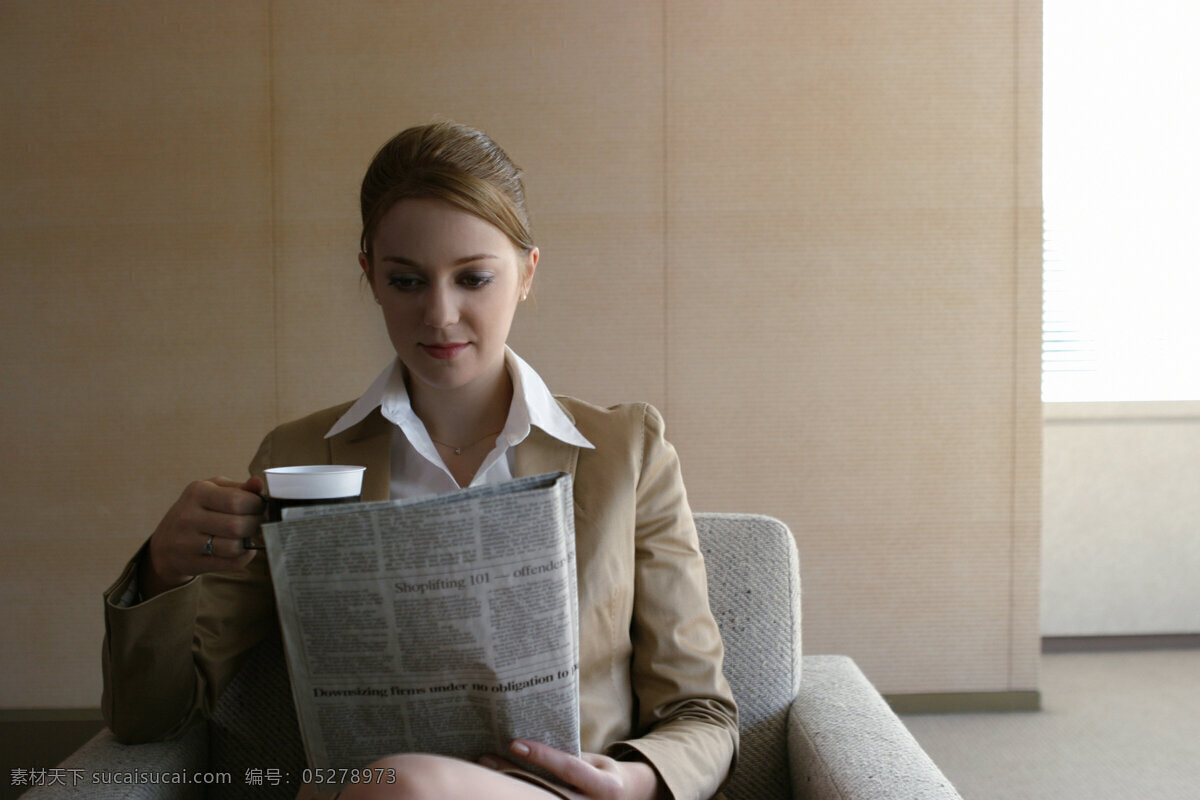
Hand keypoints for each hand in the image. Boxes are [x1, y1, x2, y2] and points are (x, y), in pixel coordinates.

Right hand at [140, 476, 263, 597]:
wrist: (166, 543)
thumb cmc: (198, 511)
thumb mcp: (214, 491)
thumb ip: (239, 488)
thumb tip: (258, 483)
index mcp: (197, 492)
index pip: (237, 500)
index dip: (257, 505)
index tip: (261, 507)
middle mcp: (189, 516)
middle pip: (237, 525)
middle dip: (256, 524)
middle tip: (258, 523)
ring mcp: (187, 542)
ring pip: (234, 547)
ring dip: (249, 542)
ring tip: (248, 535)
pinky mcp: (192, 563)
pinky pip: (231, 563)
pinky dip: (244, 557)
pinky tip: (242, 549)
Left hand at [479, 740, 665, 799]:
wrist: (624, 799)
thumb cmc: (604, 774)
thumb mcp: (594, 763)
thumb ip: (569, 758)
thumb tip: (530, 745)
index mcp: (605, 787)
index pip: (569, 769)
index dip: (542, 756)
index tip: (514, 743)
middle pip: (546, 790)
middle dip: (515, 774)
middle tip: (487, 758)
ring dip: (509, 787)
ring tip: (486, 771)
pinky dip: (518, 794)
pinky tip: (500, 785)